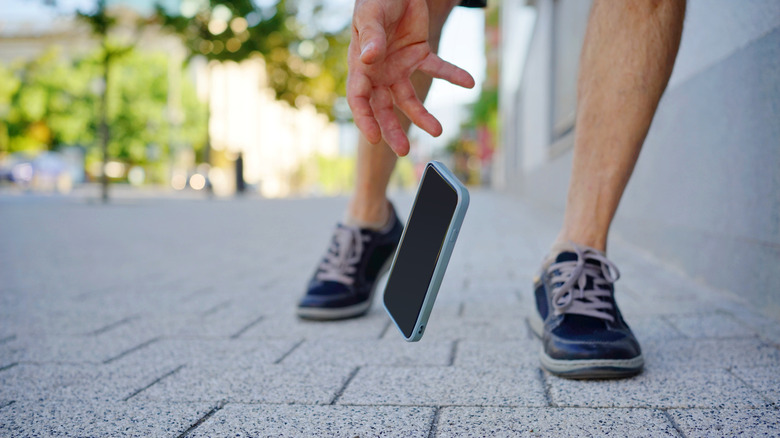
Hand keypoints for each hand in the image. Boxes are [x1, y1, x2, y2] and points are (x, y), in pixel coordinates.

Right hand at [347, 0, 474, 155]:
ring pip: (409, 99)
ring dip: (422, 115)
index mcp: (361, 66)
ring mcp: (400, 67)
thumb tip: (369, 58)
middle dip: (392, 129)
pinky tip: (467, 82)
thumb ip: (371, 37)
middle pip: (383, 108)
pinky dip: (453, 75)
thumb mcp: (371, 16)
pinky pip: (437, 69)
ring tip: (437, 130)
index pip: (359, 99)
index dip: (365, 119)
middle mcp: (379, 72)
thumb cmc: (376, 0)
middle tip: (403, 149)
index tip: (374, 138)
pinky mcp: (420, 56)